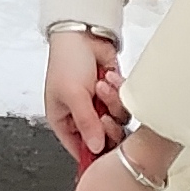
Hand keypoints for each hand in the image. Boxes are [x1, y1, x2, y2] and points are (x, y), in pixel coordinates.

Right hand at [41, 26, 123, 162]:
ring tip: (101, 85)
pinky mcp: (114, 95)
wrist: (84, 33)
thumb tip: (96, 149)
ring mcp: (100, 106)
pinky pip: (125, 104)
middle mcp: (82, 116)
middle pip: (104, 139)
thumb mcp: (73, 95)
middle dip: (106, 125)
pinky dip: (118, 90)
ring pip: (118, 121)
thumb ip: (86, 124)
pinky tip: (108, 76)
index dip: (93, 154)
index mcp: (64, 121)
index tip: (106, 156)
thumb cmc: (67, 61)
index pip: (79, 149)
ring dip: (112, 102)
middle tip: (104, 116)